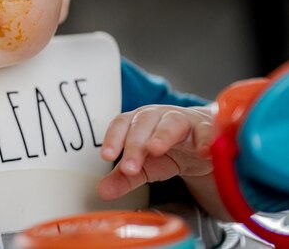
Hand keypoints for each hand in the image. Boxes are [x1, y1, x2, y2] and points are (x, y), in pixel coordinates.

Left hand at [97, 105, 213, 200]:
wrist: (202, 141)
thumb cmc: (169, 150)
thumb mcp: (146, 165)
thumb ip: (124, 178)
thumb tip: (102, 192)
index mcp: (138, 121)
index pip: (121, 123)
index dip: (113, 138)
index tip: (106, 156)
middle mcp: (158, 116)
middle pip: (143, 124)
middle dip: (135, 144)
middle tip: (129, 167)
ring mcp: (183, 120)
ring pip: (171, 122)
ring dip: (162, 135)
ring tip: (155, 149)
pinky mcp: (206, 129)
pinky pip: (206, 132)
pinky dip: (205, 140)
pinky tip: (203, 152)